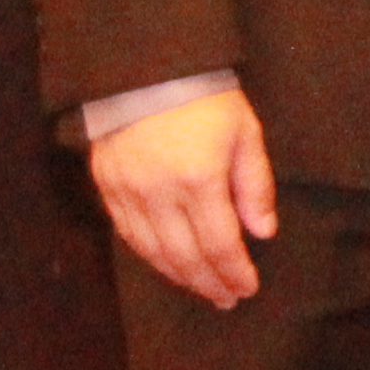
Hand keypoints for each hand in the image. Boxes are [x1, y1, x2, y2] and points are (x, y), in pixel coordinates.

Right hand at [91, 90, 276, 307]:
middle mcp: (158, 194)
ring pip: (153, 251)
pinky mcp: (106, 187)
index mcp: (198, 180)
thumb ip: (255, 186)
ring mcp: (127, 193)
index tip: (247, 288)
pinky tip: (167, 266)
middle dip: (208, 282)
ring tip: (202, 289)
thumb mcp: (246, 134)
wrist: (147, 70)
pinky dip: (150, 256)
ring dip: (179, 276)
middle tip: (227, 300)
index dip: (233, 271)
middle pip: (184, 255)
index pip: (219, 243)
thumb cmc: (207, 98)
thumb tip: (263, 233)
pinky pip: (128, 234)